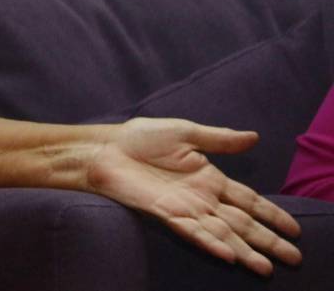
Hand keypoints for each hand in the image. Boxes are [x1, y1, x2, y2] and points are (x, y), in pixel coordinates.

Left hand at [87, 117, 301, 275]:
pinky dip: (211, 243)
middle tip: (295, 257)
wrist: (104, 148)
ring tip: (267, 267)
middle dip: (268, 240)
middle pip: (242, 223)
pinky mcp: (165, 214)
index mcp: (209, 178)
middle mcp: (201, 197)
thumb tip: (254, 137)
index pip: (248, 200)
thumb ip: (219, 139)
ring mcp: (185, 208)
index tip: (294, 229)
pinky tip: (229, 255)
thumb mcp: (185, 132)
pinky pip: (193, 232)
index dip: (271, 214)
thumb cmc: (137, 138)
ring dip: (245, 250)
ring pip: (223, 233)